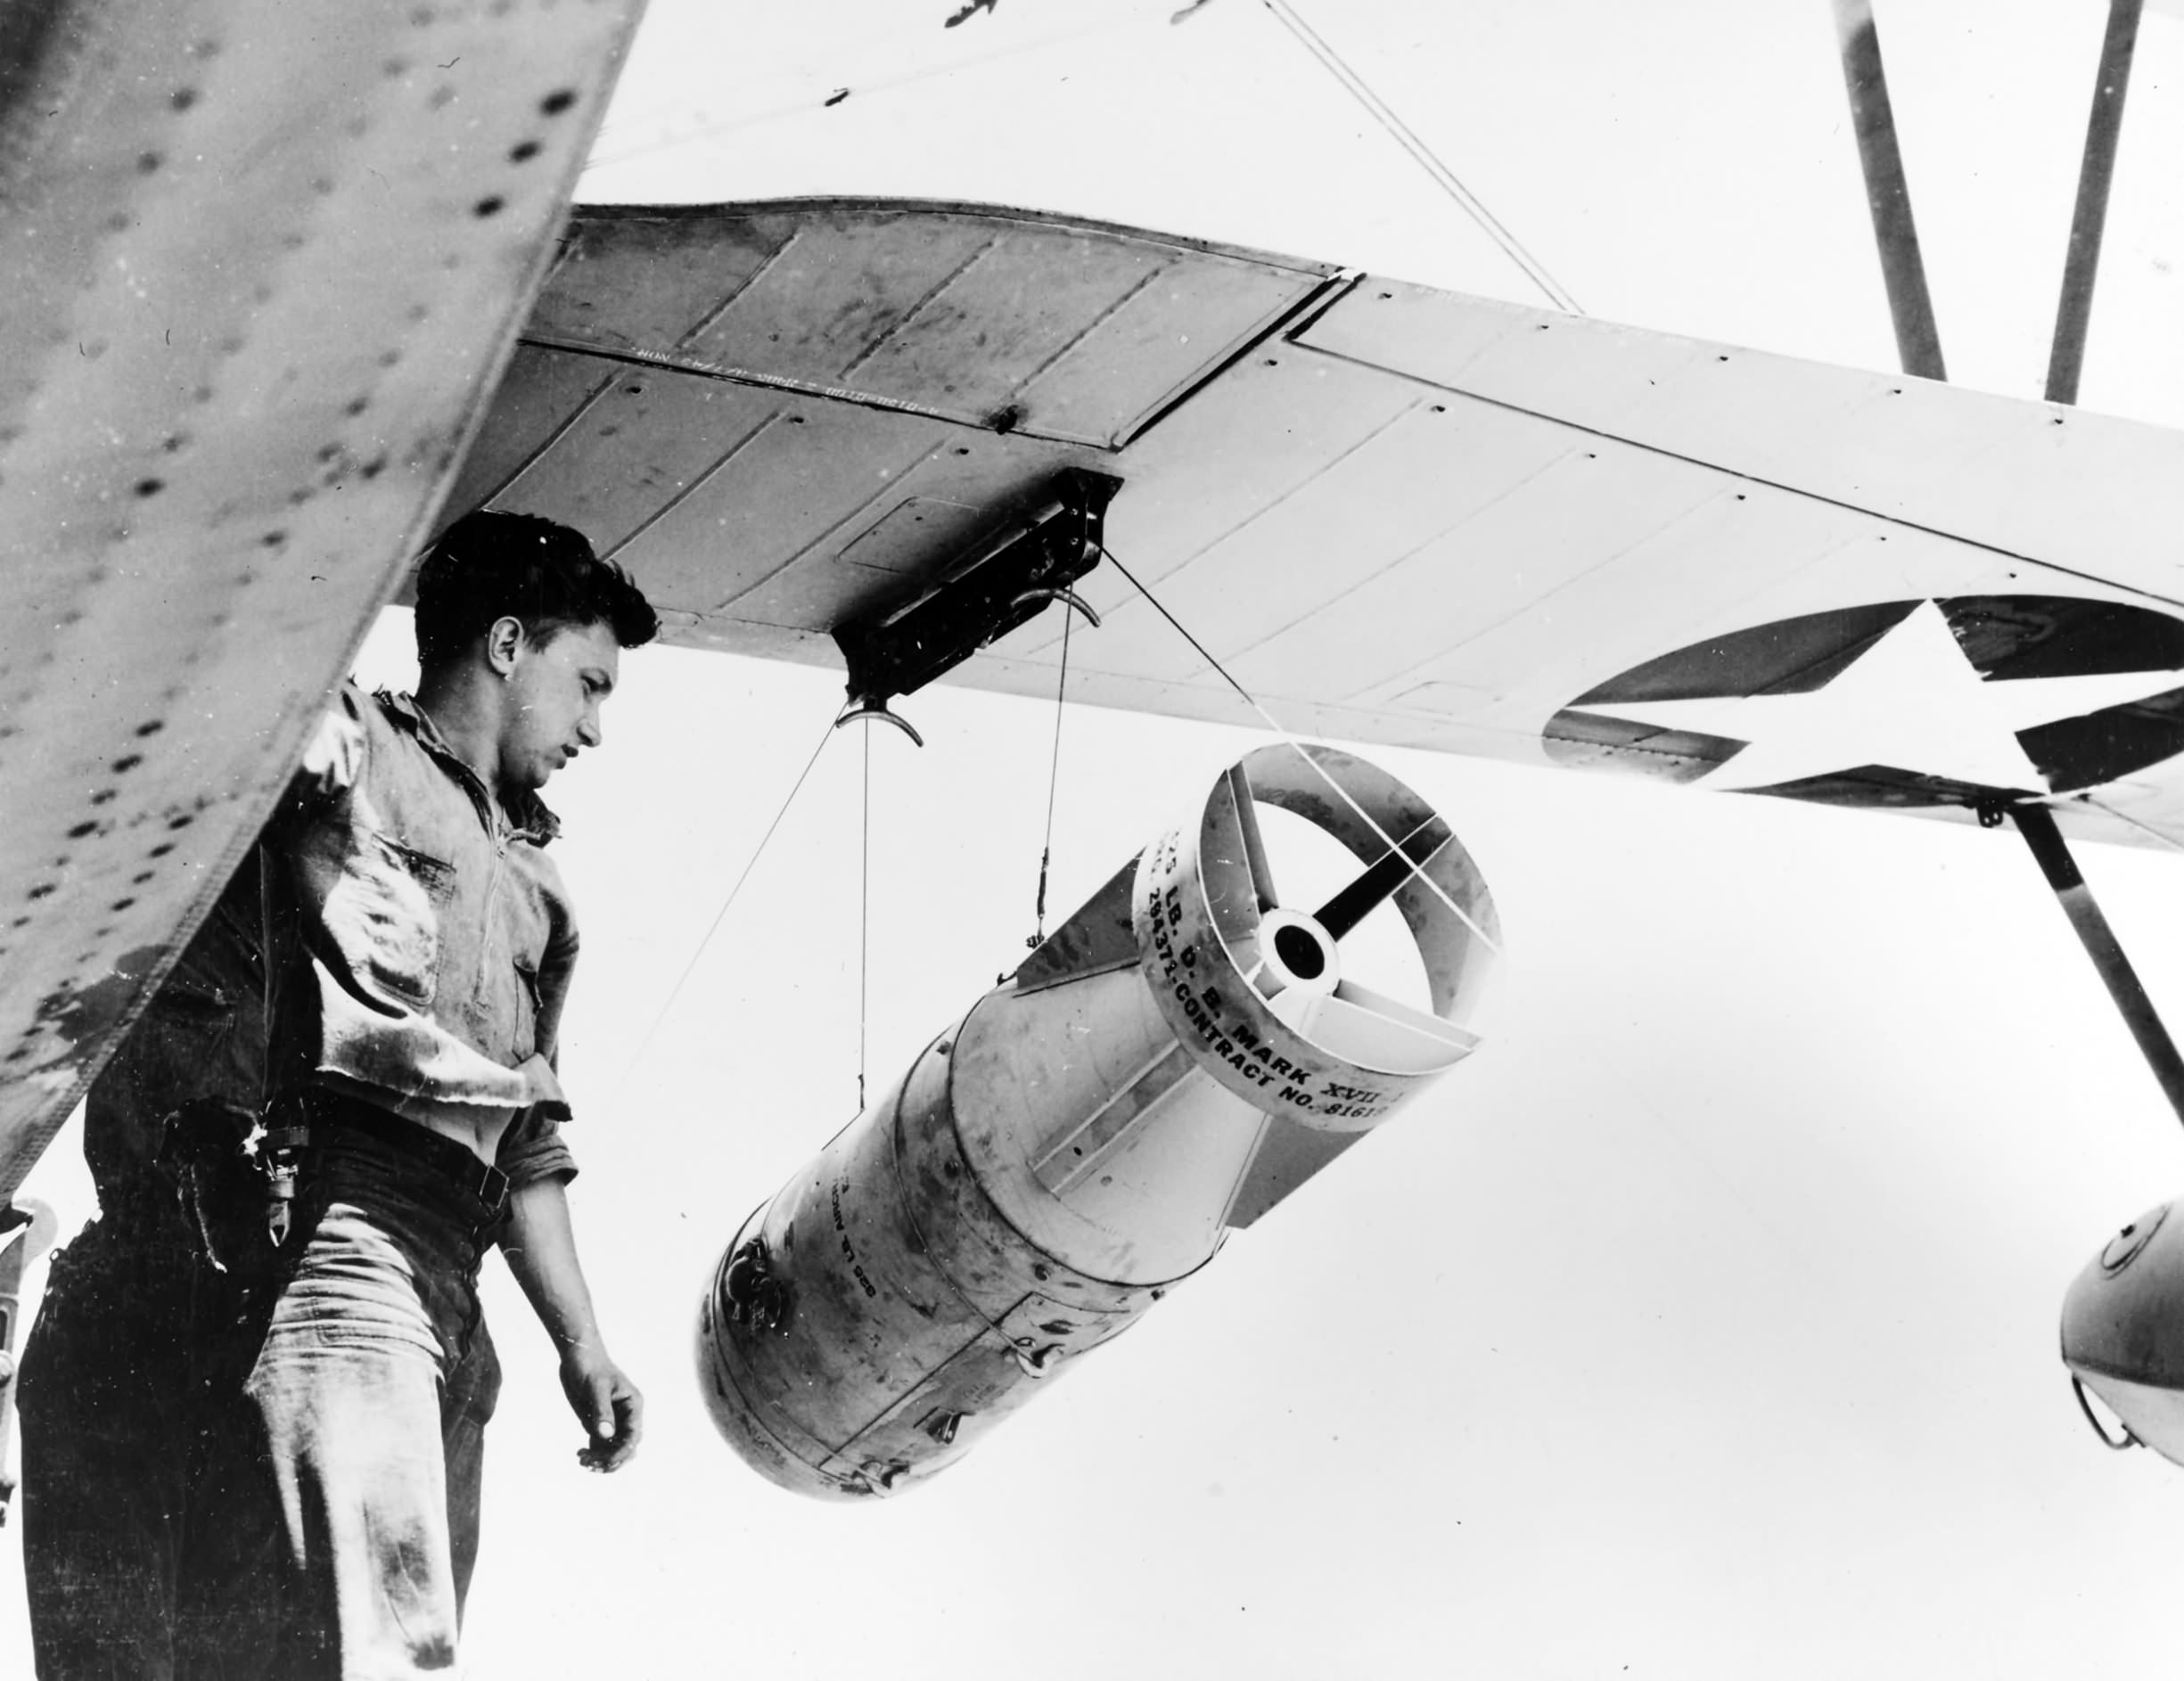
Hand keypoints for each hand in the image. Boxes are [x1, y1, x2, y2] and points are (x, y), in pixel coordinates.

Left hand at [558, 1346, 643, 1471]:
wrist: (577, 1357)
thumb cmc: (590, 1367)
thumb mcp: (596, 1387)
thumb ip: (602, 1411)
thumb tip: (606, 1436)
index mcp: (633, 1405)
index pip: (633, 1436)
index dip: (621, 1453)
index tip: (605, 1462)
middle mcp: (626, 1416)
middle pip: (626, 1448)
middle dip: (611, 1460)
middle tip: (591, 1465)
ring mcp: (613, 1420)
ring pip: (613, 1450)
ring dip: (600, 1460)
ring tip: (582, 1460)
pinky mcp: (599, 1422)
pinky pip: (601, 1445)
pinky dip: (593, 1454)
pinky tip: (580, 1454)